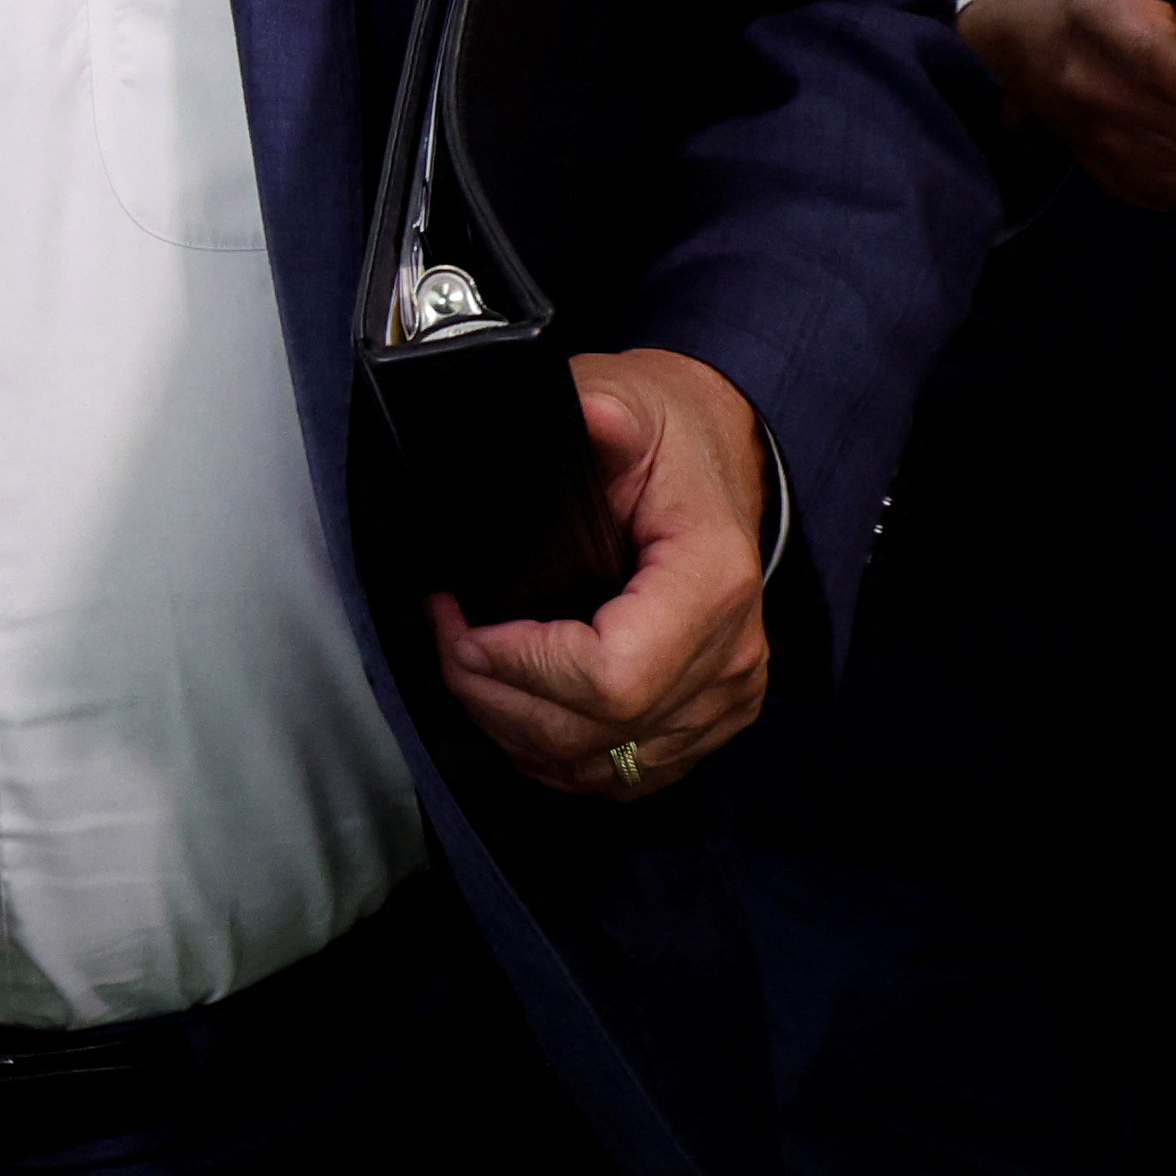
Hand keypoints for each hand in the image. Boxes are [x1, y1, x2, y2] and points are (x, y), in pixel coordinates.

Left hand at [431, 349, 770, 799]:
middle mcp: (730, 655)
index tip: (464, 622)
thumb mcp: (629, 400)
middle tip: (445, 640)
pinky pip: (625, 776)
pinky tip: (516, 710)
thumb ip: (600, 411)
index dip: (520, 665)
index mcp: (712, 582)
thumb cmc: (670, 433)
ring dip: (513, 729)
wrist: (722, 452)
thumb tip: (572, 411)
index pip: (610, 679)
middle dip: (494, 695)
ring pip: (600, 767)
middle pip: (593, 733)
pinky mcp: (710, 720)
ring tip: (468, 669)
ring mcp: (726, 698)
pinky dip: (555, 756)